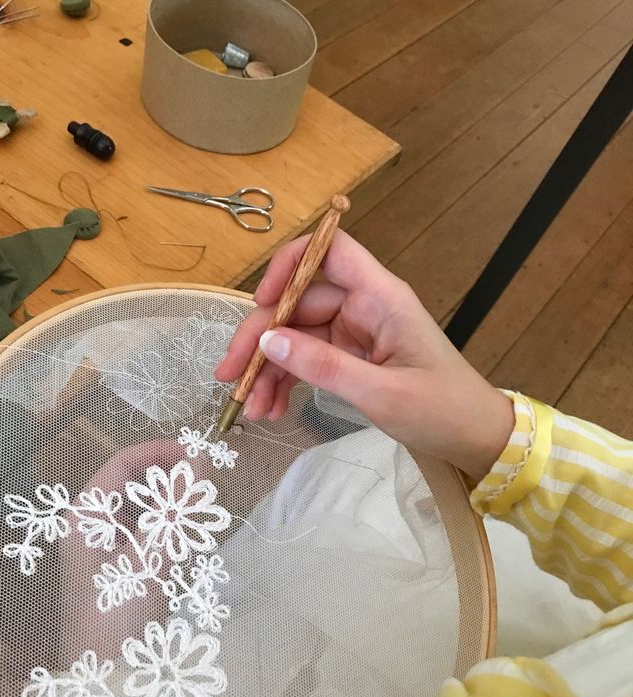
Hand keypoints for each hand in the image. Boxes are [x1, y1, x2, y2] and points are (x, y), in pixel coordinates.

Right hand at [215, 231, 513, 482]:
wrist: (474, 438)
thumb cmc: (441, 410)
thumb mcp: (381, 393)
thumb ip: (324, 366)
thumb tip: (269, 342)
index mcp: (380, 298)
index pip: (329, 251)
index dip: (290, 264)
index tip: (261, 302)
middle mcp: (363, 307)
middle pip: (298, 303)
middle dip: (261, 338)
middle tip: (229, 377)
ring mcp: (355, 333)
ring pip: (296, 337)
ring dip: (268, 369)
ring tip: (249, 408)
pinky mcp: (351, 358)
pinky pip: (307, 360)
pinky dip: (286, 382)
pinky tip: (270, 409)